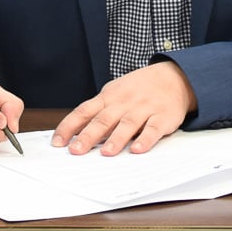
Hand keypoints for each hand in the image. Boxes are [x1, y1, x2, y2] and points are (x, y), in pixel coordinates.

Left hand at [54, 62, 195, 155]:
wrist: (173, 77)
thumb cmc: (138, 89)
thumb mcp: (115, 94)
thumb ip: (98, 111)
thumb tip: (75, 134)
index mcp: (108, 97)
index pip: (84, 111)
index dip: (69, 126)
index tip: (57, 142)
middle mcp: (124, 103)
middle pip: (103, 120)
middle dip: (88, 136)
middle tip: (76, 151)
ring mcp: (144, 108)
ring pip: (127, 124)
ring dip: (116, 139)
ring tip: (106, 153)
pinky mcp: (162, 116)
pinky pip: (153, 129)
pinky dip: (145, 139)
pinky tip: (138, 149)